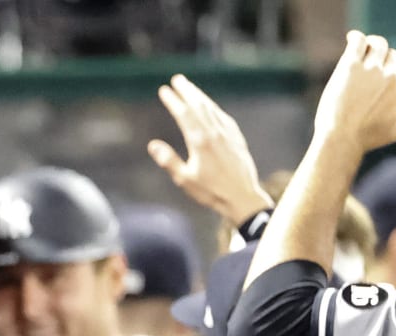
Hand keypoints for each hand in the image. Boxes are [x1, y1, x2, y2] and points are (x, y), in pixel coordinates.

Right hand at [147, 74, 272, 223]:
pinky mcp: (236, 138)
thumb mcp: (185, 179)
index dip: (173, 101)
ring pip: (212, 108)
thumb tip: (152, 145)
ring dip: (200, 96)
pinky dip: (213, 108)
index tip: (164, 90)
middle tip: (178, 79)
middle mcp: (214, 133)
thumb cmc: (211, 191)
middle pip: (199, 105)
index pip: (184, 114)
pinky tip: (211, 107)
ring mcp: (227, 134)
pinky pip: (223, 116)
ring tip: (191, 88)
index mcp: (200, 141)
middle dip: (187, 91)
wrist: (243, 196)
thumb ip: (168, 161)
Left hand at [313, 31, 395, 152]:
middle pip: (392, 55)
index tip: (386, 68)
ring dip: (371, 44)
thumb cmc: (366, 137)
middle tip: (369, 61)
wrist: (340, 137)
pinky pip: (359, 41)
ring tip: (362, 48)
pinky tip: (351, 39)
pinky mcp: (351, 66)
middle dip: (382, 57)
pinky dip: (356, 37)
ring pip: (378, 44)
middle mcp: (391, 77)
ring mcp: (372, 70)